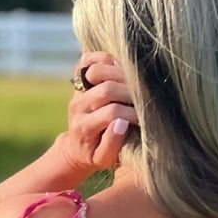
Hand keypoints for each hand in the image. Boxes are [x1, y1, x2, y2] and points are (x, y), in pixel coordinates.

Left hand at [55, 53, 138, 176]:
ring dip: (119, 74)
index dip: (131, 114)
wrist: (76, 146)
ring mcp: (78, 90)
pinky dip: (104, 58)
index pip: (112, 112)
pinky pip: (89, 59)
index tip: (141, 120)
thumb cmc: (95, 154)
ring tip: (132, 86)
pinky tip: (118, 69)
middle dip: (129, 94)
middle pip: (107, 89)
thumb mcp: (103, 159)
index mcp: (84, 127)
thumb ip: (112, 144)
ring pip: (98, 70)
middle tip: (141, 101)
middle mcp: (78, 106)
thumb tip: (122, 122)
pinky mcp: (79, 79)